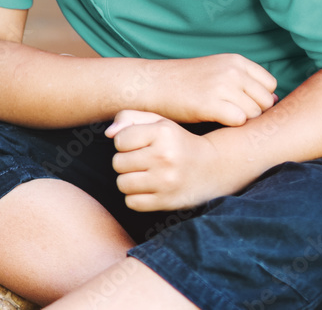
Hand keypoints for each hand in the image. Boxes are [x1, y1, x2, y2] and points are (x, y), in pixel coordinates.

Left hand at [105, 110, 247, 211]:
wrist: (213, 167)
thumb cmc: (176, 142)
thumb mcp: (157, 121)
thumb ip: (129, 118)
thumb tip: (108, 134)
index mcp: (163, 132)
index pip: (119, 141)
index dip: (125, 143)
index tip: (140, 145)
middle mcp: (165, 156)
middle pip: (118, 163)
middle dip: (126, 162)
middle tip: (143, 161)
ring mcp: (166, 181)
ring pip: (122, 183)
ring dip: (129, 180)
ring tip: (144, 174)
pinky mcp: (167, 201)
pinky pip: (132, 202)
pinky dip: (136, 197)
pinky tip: (149, 189)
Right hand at [143, 54, 277, 126]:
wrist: (149, 84)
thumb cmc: (181, 82)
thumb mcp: (214, 70)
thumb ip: (242, 80)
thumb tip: (274, 100)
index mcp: (235, 60)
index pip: (269, 85)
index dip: (258, 99)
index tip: (241, 106)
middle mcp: (232, 71)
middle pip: (265, 101)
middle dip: (253, 112)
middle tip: (231, 117)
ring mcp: (222, 86)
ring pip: (254, 114)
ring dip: (241, 121)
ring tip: (221, 120)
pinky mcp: (211, 104)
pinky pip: (240, 121)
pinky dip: (229, 126)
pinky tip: (214, 123)